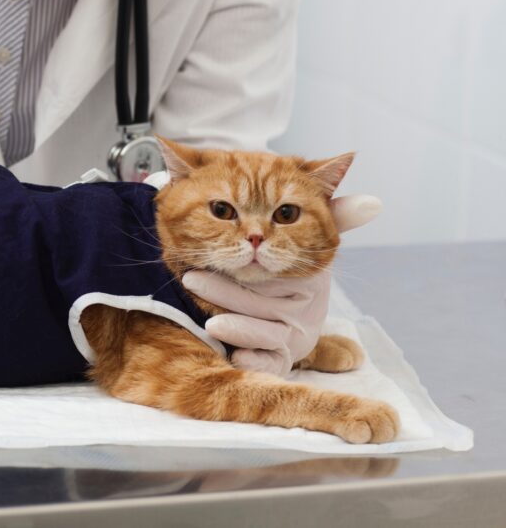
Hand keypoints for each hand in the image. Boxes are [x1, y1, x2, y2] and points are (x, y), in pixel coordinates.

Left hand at [183, 195, 381, 375]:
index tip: (240, 249)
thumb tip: (374, 202)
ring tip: (211, 323)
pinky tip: (236, 357)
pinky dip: (255, 361)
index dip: (265, 258)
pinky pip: (270, 364)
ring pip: (264, 334)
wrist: (288, 310)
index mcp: (309, 279)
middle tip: (192, 278)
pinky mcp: (281, 359)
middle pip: (263, 301)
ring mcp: (292, 337)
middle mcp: (302, 310)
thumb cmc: (288, 267)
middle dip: (226, 290)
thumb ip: (332, 215)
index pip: (286, 265)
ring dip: (238, 329)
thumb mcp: (308, 240)